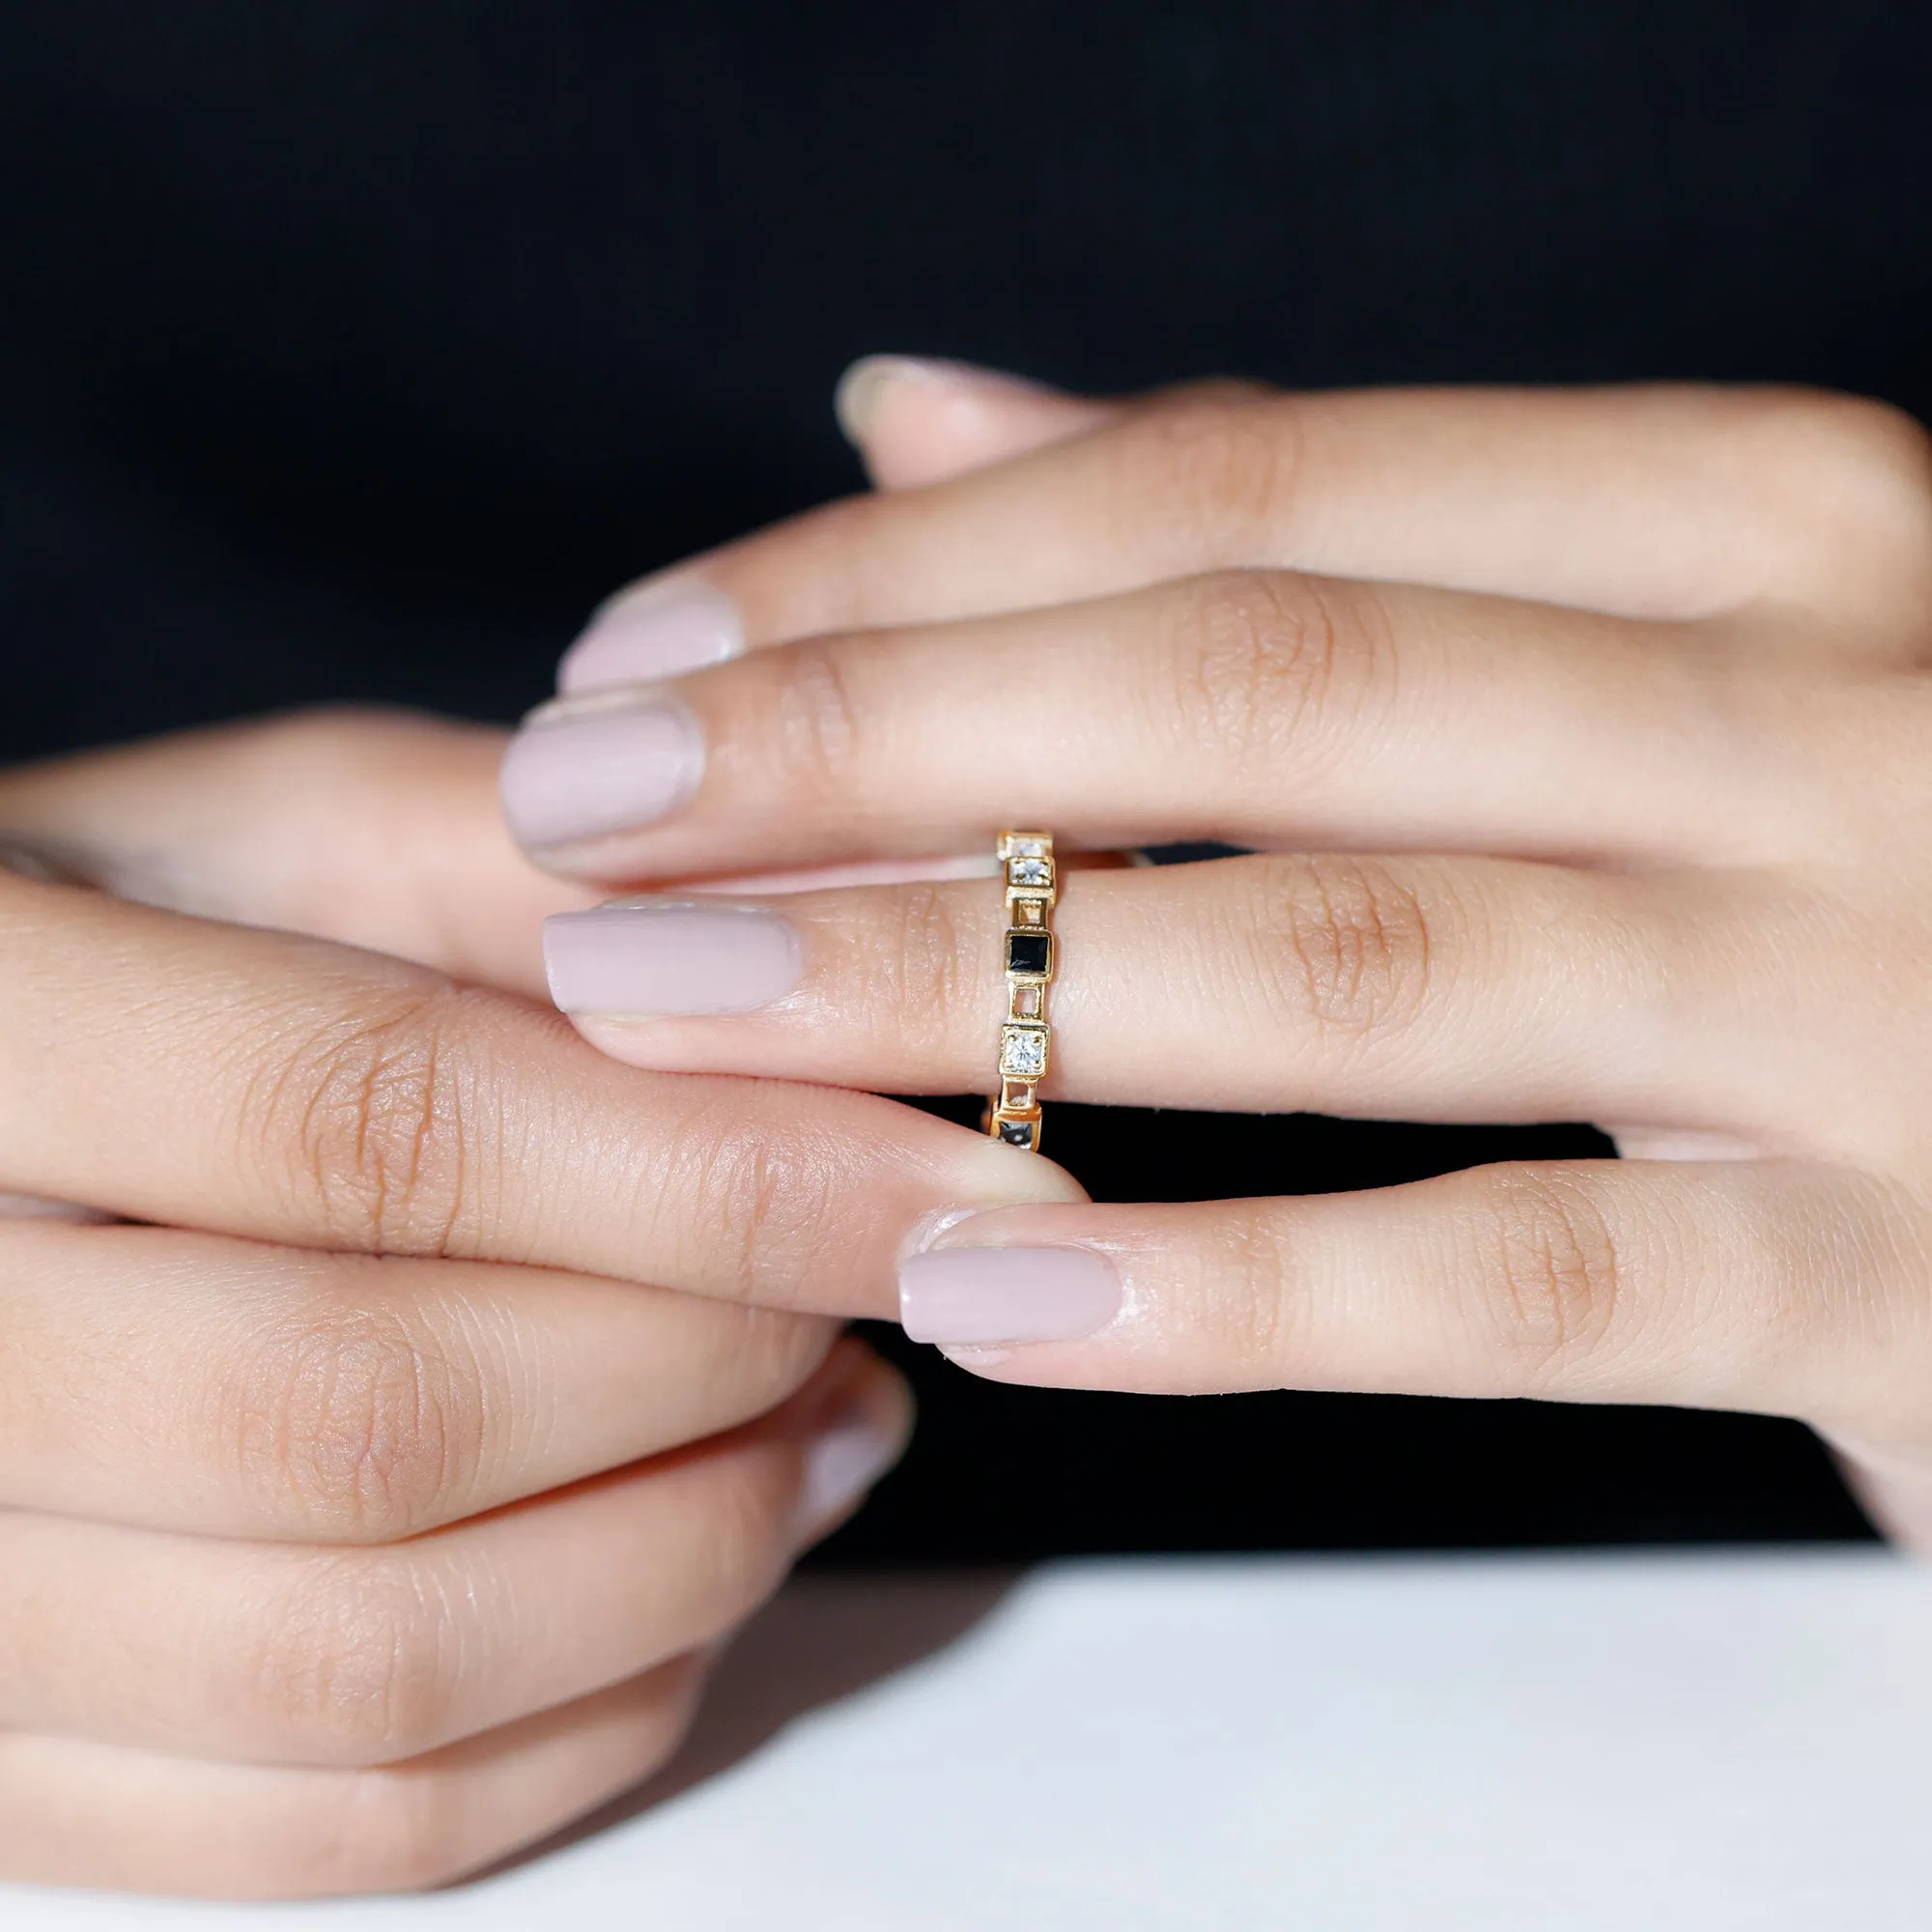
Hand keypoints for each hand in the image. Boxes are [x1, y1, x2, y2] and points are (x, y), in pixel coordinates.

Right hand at [0, 710, 1071, 1895]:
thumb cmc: (107, 941)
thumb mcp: (282, 834)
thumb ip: (532, 875)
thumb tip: (836, 972)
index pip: (375, 1133)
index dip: (712, 1174)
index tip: (955, 1188)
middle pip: (376, 1421)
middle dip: (712, 1363)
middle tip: (879, 1287)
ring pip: (366, 1667)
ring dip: (685, 1553)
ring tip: (826, 1417)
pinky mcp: (6, 1765)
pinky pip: (329, 1827)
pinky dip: (583, 1714)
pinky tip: (693, 1560)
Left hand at [499, 362, 1931, 1548]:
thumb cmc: (1847, 879)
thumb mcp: (1614, 653)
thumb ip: (1290, 529)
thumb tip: (918, 402)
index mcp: (1750, 524)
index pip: (1240, 492)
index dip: (900, 572)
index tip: (640, 664)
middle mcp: (1838, 709)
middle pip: (1258, 690)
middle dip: (871, 752)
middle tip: (577, 825)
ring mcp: (1894, 991)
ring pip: (1355, 961)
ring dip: (966, 991)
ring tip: (678, 1021)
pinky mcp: (1910, 1280)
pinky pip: (1526, 1283)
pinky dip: (1241, 1293)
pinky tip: (986, 1295)